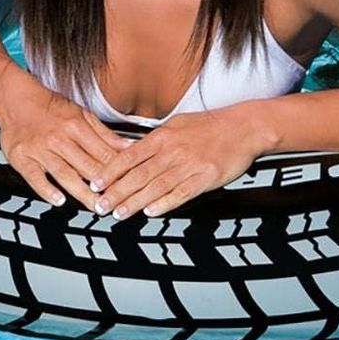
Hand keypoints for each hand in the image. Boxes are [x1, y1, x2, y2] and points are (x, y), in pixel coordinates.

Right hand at [0, 80, 132, 210]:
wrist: (15, 99)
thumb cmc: (50, 107)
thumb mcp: (82, 114)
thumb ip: (105, 134)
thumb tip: (129, 147)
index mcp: (77, 126)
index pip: (103, 153)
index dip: (118, 171)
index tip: (129, 184)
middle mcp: (59, 138)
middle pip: (86, 166)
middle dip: (103, 186)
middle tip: (117, 202)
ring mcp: (40, 149)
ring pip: (65, 174)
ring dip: (82, 192)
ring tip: (96, 207)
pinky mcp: (22, 158)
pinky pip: (35, 177)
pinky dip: (47, 190)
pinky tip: (59, 200)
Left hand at [88, 107, 262, 219]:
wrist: (243, 127)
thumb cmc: (209, 126)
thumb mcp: (177, 125)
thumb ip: (154, 140)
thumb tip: (129, 150)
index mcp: (163, 136)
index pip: (129, 156)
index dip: (110, 172)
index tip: (95, 184)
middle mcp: (173, 150)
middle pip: (138, 174)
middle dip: (116, 192)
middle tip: (100, 206)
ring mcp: (189, 164)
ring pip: (156, 186)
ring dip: (135, 202)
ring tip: (119, 214)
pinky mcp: (206, 177)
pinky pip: (182, 193)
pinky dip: (165, 203)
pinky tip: (151, 212)